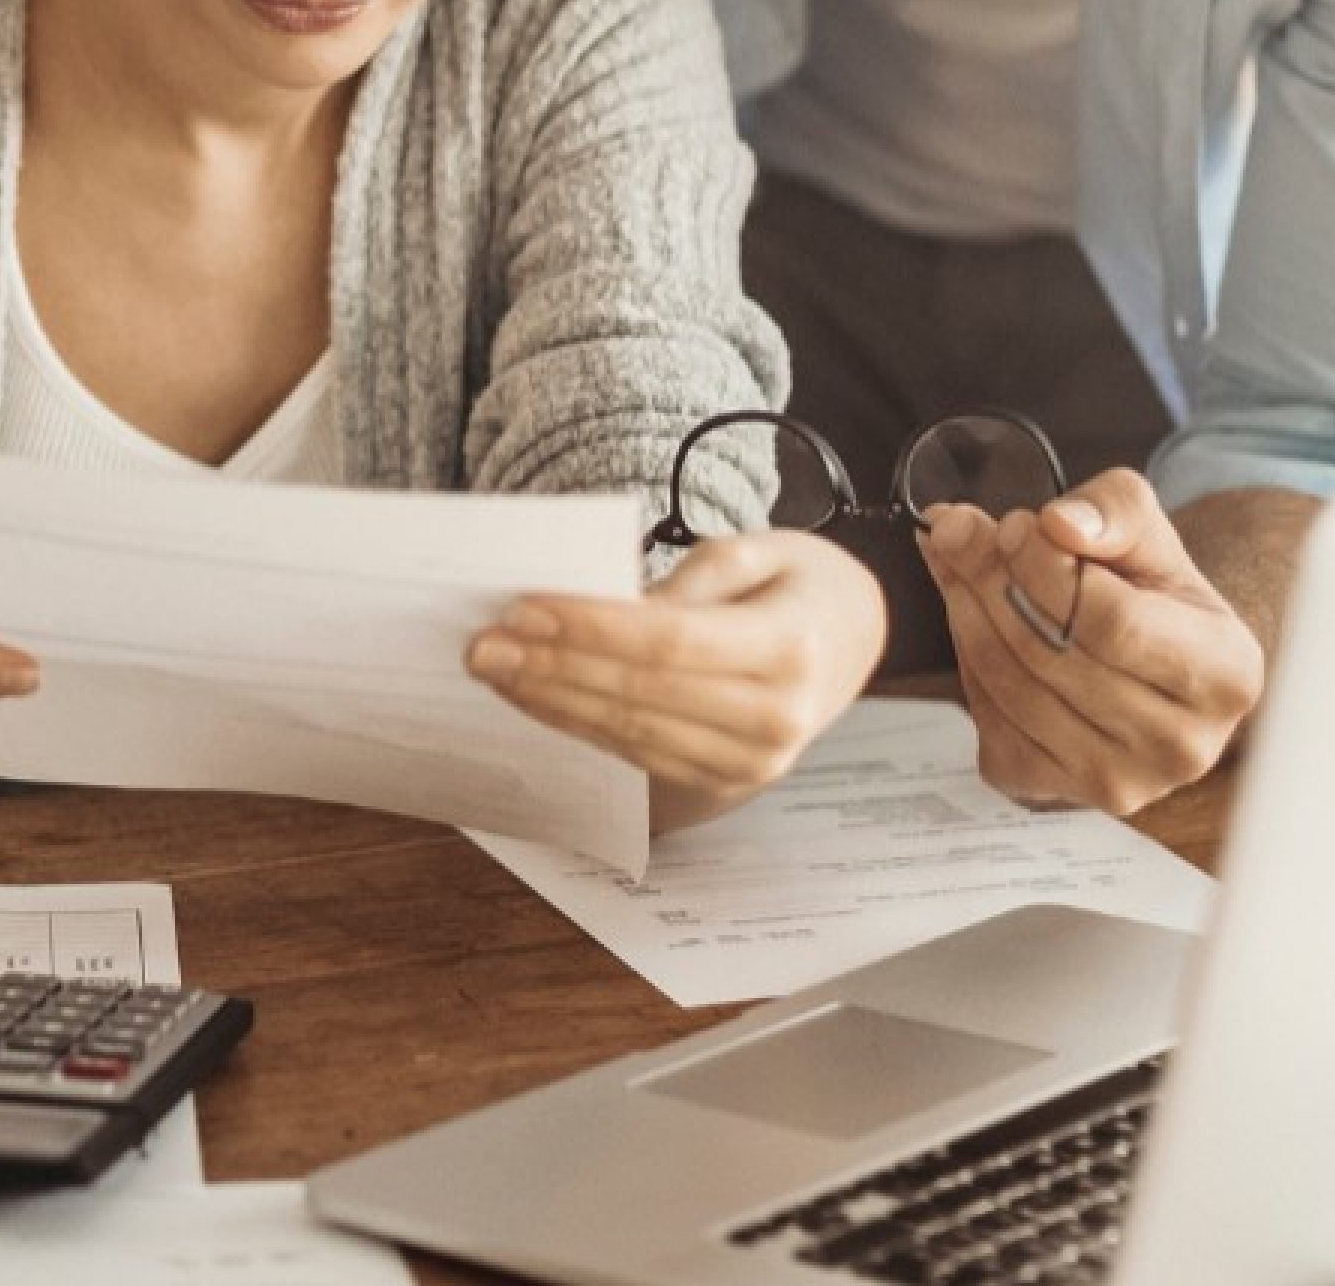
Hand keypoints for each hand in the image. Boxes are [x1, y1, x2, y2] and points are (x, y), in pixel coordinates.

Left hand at [466, 529, 886, 823]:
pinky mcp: (727, 782)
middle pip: (640, 693)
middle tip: (482, 644)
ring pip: (630, 732)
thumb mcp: (758, 550)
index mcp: (789, 649)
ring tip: (495, 669)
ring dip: (552, 701)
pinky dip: (580, 726)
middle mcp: (775, 718)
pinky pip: (639, 755)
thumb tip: (609, 608)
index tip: (522, 607)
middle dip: (551, 667)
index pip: (668, 641)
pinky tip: (537, 698)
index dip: (589, 627)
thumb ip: (691, 579)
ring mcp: (753, 763)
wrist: (853, 639)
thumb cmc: (798, 584)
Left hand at [920, 469, 1265, 816]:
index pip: (1112, 620)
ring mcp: (1117, 780)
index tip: (1012, 523)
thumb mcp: (1150, 533)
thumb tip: (1060, 525)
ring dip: (966, 611)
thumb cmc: (1152, 593)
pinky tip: (974, 620)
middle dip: (990, 580)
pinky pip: (988, 718)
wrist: (1145, 661)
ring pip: (1012, 686)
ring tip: (959, 561)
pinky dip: (967, 659)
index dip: (1044, 566)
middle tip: (962, 532)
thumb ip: (1114, 511)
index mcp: (1224, 676)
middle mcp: (1180, 746)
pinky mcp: (1052, 789)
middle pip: (1052, 654)